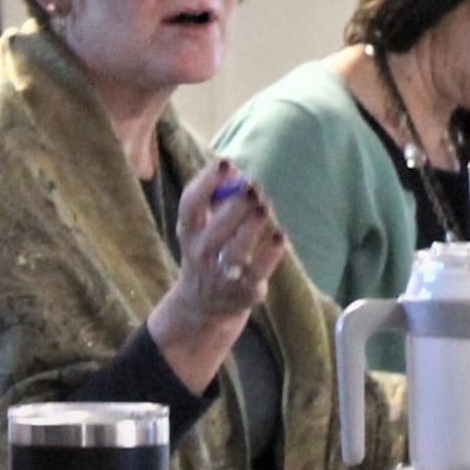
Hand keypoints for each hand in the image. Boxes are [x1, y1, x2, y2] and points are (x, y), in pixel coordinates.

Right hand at [148, 159, 286, 393]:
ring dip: (252, 225)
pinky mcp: (244, 291)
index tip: (226, 163)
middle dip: (237, 204)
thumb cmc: (208, 251)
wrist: (204, 305)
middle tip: (254, 188)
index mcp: (189, 231)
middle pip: (217, 227)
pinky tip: (281, 235)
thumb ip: (215, 198)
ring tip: (264, 206)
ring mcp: (221, 274)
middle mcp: (201, 254)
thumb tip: (237, 170)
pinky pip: (259, 270)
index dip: (206, 182)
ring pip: (237, 249)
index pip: (191, 204)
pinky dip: (271, 252)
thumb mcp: (201, 227)